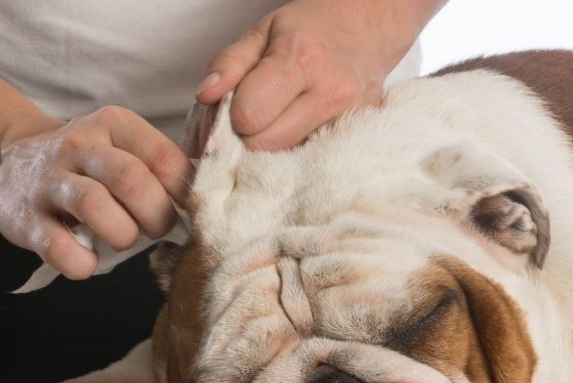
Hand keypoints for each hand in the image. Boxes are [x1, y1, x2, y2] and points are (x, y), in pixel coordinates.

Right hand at [0, 107, 192, 279]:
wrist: (2, 158)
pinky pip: (60, 247)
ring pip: (95, 206)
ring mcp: (49, 181)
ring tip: (123, 238)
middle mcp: (79, 146)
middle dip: (157, 217)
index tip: (185, 210)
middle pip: (132, 181)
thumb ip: (156, 166)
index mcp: (113, 125)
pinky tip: (88, 258)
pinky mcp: (25, 219)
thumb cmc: (82, 162)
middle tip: (156, 229)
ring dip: (122, 235)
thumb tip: (204, 203)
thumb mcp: (119, 145)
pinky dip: (83, 262)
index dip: (183, 193)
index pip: (163, 157)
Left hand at [197, 0, 442, 151]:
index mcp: (302, 60)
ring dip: (273, 148)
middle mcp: (331, 94)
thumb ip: (229, 63)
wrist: (366, 31)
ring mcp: (350, 120)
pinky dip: (296, 153)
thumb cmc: (309, 30)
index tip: (238, 106)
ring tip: (277, 121)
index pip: (249, 116)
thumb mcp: (262, 32)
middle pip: (266, 146)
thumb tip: (206, 96)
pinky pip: (312, 162)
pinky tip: (297, 131)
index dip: (233, 116)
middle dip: (249, 138)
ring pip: (289, 160)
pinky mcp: (361, 139)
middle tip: (254, 118)